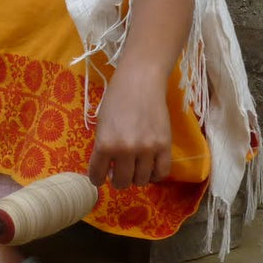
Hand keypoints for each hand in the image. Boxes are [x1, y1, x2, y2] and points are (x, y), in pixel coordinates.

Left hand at [87, 65, 171, 189]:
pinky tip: (150, 169)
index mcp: (105, 144)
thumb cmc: (117, 99)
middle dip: (119, 180)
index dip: (97, 179)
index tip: (100, 178)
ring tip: (135, 169)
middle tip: (120, 173)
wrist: (141, 81)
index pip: (97, 175)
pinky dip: (155, 175)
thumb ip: (103, 148)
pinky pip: (162, 172)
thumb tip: (109, 170)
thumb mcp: (101, 124)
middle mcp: (125, 150)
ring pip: (142, 180)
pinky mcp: (165, 145)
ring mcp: (147, 149)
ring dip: (136, 178)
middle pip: (122, 182)